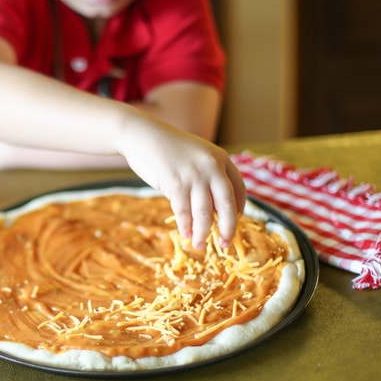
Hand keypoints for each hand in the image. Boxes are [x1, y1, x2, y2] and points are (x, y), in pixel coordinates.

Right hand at [116, 116, 246, 247]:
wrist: (142, 135)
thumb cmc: (168, 148)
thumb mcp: (196, 157)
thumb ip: (207, 178)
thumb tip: (213, 210)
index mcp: (221, 158)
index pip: (238, 188)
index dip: (238, 209)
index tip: (235, 222)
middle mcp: (212, 167)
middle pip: (226, 204)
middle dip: (228, 228)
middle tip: (226, 243)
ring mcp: (194, 175)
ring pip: (205, 213)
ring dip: (203, 233)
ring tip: (200, 245)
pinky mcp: (175, 183)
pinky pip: (184, 212)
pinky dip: (186, 226)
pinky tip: (185, 233)